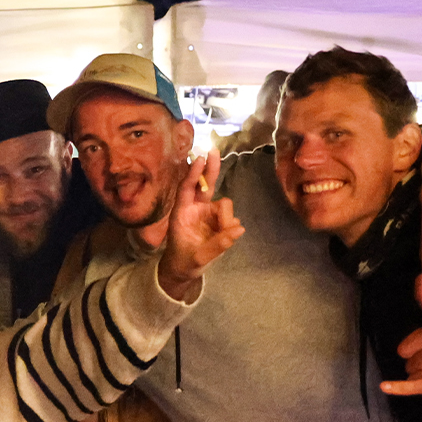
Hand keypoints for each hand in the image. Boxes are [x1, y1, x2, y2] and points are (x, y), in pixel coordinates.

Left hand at [157, 150, 243, 300]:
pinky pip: (232, 219)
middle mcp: (196, 209)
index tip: (199, 159)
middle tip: (213, 151)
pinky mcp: (220, 221)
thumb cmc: (184, 261)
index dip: (193, 174)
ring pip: (225, 205)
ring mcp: (209, 214)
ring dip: (227, 218)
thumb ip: (218, 245)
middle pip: (205, 185)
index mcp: (182, 213)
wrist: (185, 270)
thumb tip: (238, 230)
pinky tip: (227, 238)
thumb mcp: (198, 258)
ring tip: (225, 236)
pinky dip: (232, 227)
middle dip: (210, 169)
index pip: (187, 189)